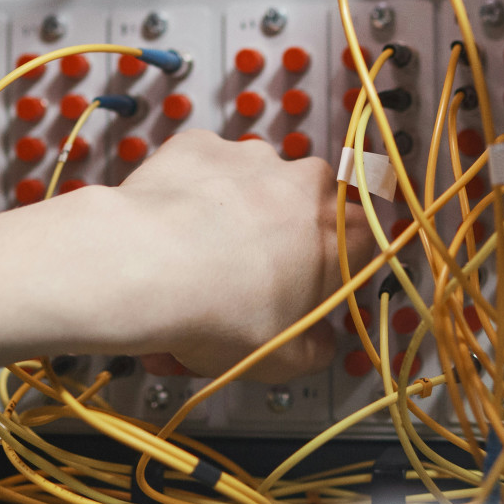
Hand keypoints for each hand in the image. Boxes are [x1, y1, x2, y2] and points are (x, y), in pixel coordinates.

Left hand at [63, 131, 371, 381]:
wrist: (145, 266)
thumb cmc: (221, 312)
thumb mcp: (284, 359)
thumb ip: (316, 348)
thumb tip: (320, 341)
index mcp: (343, 231)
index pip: (358, 246)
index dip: (325, 273)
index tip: (300, 295)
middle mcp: (305, 180)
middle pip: (298, 215)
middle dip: (274, 247)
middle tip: (238, 288)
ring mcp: (251, 156)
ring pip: (248, 191)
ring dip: (229, 220)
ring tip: (190, 269)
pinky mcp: (201, 145)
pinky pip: (202, 172)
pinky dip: (189, 195)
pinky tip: (167, 231)